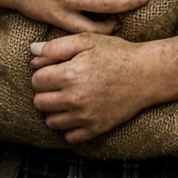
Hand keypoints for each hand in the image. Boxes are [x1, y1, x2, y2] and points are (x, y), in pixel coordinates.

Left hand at [29, 32, 147, 141]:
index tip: (51, 69)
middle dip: (43, 92)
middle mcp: (75, 98)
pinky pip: (70, 137)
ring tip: (64, 98)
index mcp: (70, 74)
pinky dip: (68, 127)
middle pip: (39, 102)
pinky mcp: (97, 128)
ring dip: (53, 110)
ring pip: (51, 122)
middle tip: (56, 83)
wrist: (145, 74)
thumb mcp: (85, 41)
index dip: (40, 73)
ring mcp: (86, 116)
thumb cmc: (115, 53)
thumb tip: (32, 52)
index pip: (36, 81)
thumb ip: (55, 47)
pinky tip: (75, 112)